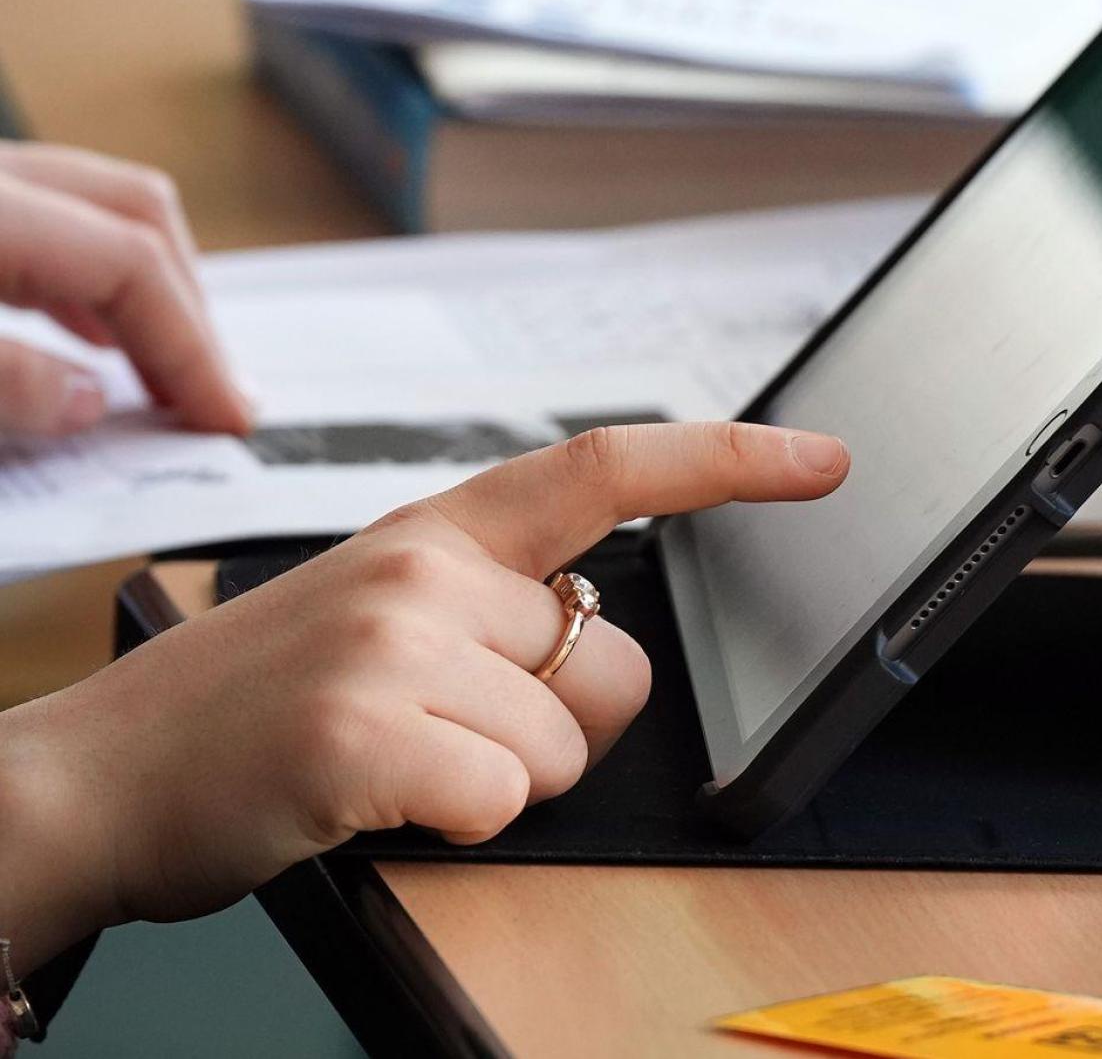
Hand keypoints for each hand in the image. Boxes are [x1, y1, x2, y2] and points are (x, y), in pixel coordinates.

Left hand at [0, 143, 249, 435]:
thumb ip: (1, 381)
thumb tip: (86, 402)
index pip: (129, 261)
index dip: (189, 344)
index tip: (222, 415)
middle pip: (135, 211)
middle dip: (190, 303)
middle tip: (209, 390)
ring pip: (94, 208)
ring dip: (147, 287)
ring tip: (163, 370)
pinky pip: (44, 221)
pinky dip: (86, 277)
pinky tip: (89, 333)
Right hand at [0, 421, 849, 971]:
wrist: (98, 776)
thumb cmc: (251, 703)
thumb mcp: (376, 614)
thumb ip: (496, 610)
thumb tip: (601, 655)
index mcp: (435, 532)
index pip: (606, 469)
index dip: (729, 462)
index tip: (821, 459)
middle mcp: (424, 570)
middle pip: (613, 669)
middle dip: (566, 726)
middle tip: (449, 733)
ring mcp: (393, 648)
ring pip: (564, 749)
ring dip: (497, 781)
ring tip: (391, 762)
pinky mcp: (366, 735)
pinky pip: (503, 800)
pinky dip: (455, 824)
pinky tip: (374, 798)